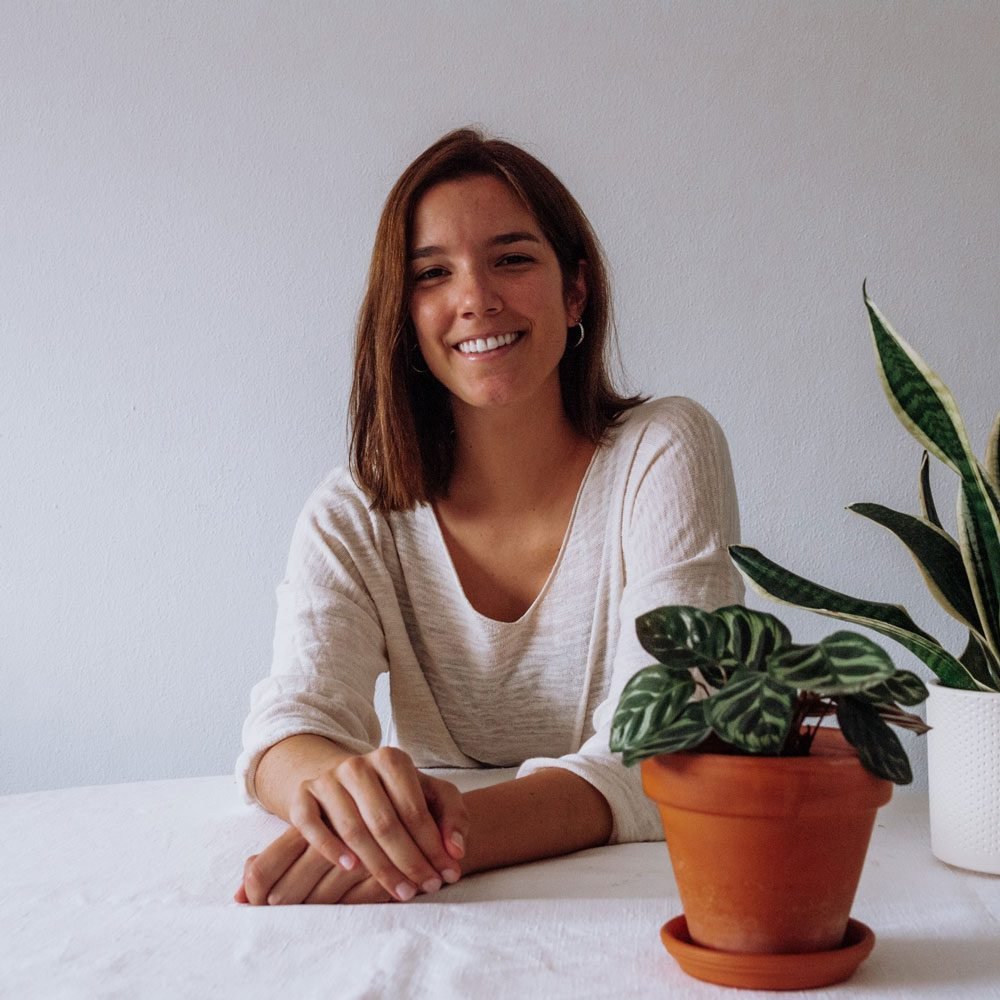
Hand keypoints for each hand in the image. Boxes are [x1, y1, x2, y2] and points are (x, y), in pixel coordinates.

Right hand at [243, 747, 468, 903]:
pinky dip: (330, 848)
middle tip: (426, 888)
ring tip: (401, 891)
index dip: (432, 846)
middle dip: (409, 861)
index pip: (414, 809)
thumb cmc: (395, 794)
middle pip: (385, 822)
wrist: (344, 782)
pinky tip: (351, 868)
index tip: (446, 875)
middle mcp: (357, 765)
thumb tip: (456, 851)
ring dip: (378, 866)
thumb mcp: (430, 793)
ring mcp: (327, 781)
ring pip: (353, 829)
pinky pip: (311, 826)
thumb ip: (453, 815)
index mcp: (391, 759)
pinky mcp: (302, 797)